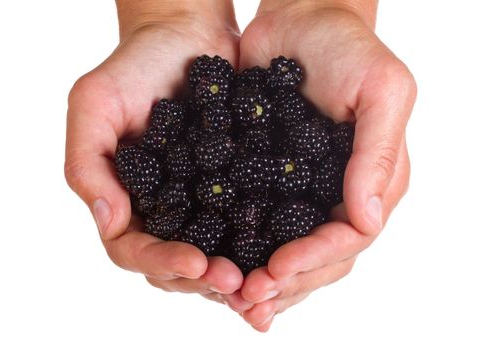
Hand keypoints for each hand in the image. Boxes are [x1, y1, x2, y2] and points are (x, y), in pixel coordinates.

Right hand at [64, 1, 243, 302]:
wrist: (185, 35)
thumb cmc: (134, 66)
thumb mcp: (94, 106)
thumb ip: (88, 165)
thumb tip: (109, 223)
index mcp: (127, 200)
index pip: (134, 249)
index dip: (163, 263)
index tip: (197, 264)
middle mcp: (163, 209)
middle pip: (176, 263)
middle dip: (204, 279)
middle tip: (238, 283)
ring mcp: (200, 201)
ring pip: (214, 252)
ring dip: (236, 271)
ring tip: (261, 279)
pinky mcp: (236, 186)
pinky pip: (247, 221)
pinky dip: (262, 243)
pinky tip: (283, 250)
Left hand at [229, 1, 416, 330]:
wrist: (300, 19)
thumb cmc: (348, 46)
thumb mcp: (382, 88)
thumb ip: (379, 153)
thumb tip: (368, 219)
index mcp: (373, 180)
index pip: (349, 237)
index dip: (314, 259)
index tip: (276, 270)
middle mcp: (337, 193)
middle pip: (318, 256)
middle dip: (285, 282)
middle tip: (247, 301)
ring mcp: (301, 190)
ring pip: (286, 248)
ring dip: (261, 277)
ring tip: (231, 299)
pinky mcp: (267, 178)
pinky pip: (256, 222)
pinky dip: (240, 247)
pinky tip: (216, 263)